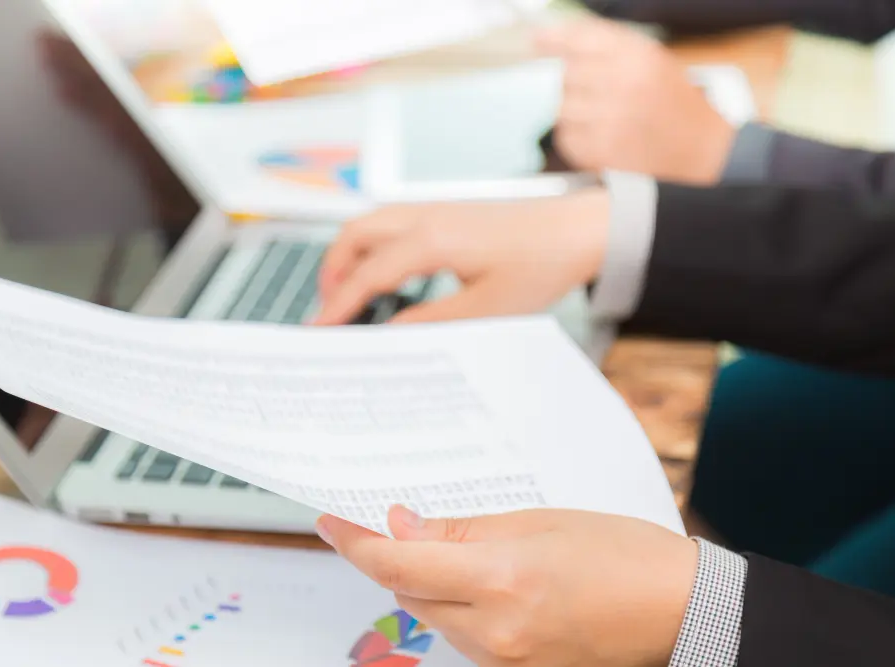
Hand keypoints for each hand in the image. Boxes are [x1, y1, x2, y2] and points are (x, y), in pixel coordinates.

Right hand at [313, 190, 609, 324]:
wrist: (577, 230)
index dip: (339, 304)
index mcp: (432, 241)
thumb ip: (428, 322)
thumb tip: (386, 334)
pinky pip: (392, 221)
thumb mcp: (483, 311)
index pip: (368, 274)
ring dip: (351, 254)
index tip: (318, 329)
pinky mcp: (446, 210)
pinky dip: (372, 244)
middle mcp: (425, 216)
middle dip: (333, 271)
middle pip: (356, 235)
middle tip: (328, 310)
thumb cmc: (537, 269)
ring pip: (371, 223)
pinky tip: (383, 271)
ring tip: (348, 292)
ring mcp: (434, 208)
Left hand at [318, 507, 696, 666]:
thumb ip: (462, 531)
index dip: (354, 541)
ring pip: (435, 617)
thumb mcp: (538, 522)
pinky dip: (456, 606)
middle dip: (392, 558)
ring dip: (426, 583)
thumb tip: (403, 527)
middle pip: (409, 594)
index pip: (396, 565)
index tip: (332, 521)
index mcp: (499, 582)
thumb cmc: (623, 556)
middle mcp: (493, 632)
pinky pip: (465, 637)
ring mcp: (504, 661)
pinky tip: (477, 581)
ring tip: (447, 548)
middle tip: (388, 522)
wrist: (680, 612)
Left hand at [536, 17, 735, 184]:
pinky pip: (566, 139)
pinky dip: (574, 138)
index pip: (581, 38)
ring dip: (572, 113)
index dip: (554, 38)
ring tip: (599, 118)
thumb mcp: (652, 60)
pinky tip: (597, 137)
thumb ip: (606, 46)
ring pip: (561, 108)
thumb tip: (546, 36)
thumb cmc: (675, 104)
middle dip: (571, 84)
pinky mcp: (602, 152)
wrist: (703, 151)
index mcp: (639, 56)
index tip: (538, 40)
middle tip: (591, 95)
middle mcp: (623, 84)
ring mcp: (611, 120)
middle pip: (566, 75)